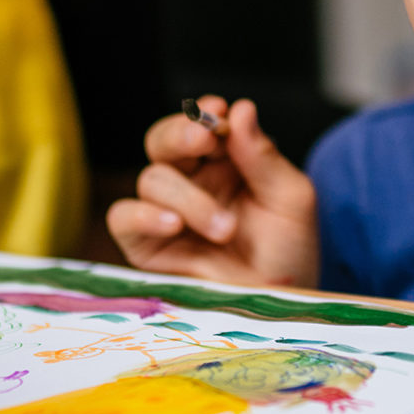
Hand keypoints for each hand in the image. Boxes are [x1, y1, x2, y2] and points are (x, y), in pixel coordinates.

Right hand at [107, 96, 317, 286]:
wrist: (279, 305)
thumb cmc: (288, 252)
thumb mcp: (290, 200)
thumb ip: (263, 156)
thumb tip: (240, 108)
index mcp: (225, 162)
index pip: (201, 124)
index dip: (203, 114)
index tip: (218, 113)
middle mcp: (191, 181)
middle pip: (163, 140)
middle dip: (180, 134)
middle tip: (204, 141)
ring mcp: (166, 212)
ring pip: (153, 179)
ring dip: (189, 198)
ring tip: (226, 229)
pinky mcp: (146, 245)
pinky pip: (123, 217)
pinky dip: (142, 214)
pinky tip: (173, 224)